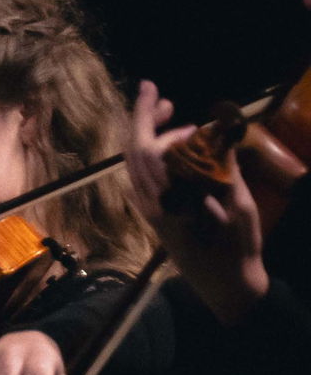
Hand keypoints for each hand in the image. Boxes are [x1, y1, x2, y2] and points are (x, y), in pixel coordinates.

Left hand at [132, 76, 284, 325]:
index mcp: (168, 199)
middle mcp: (153, 204)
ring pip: (140, 166)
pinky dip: (161, 160)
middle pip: (136, 153)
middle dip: (147, 122)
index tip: (150, 88)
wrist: (226, 286)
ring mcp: (153, 211)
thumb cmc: (236, 248)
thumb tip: (217, 136)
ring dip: (158, 141)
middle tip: (169, 102)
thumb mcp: (238, 205)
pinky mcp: (158, 218)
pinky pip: (147, 181)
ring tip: (187, 129)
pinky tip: (182, 155)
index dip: (142, 115)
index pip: (143, 149)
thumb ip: (225, 171)